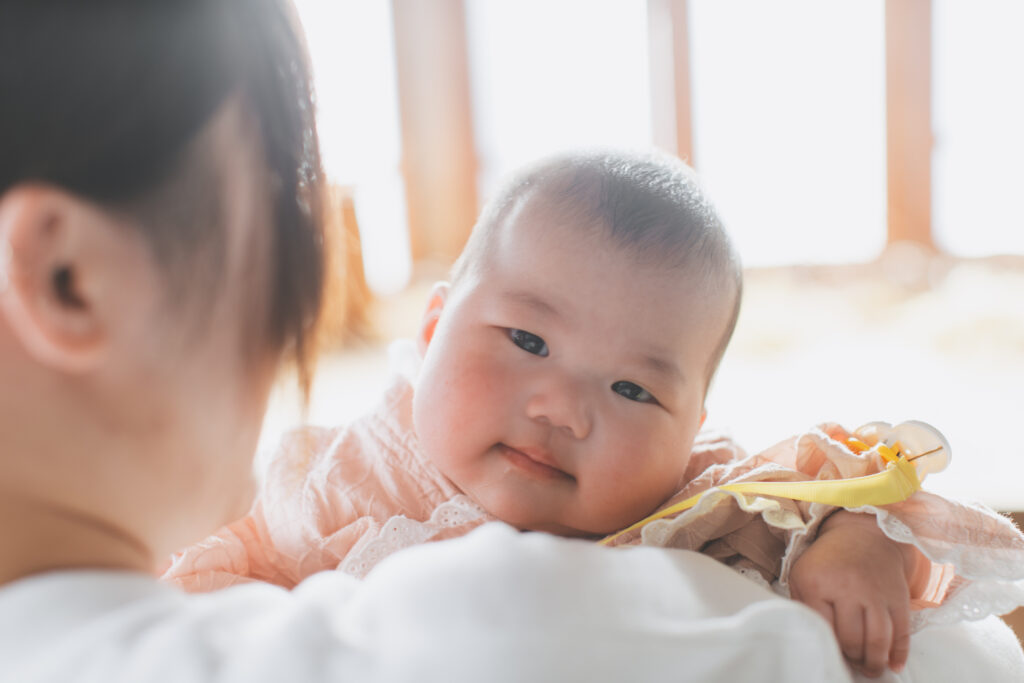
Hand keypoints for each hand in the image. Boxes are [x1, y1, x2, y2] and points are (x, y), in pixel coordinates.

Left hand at [789, 511, 917, 677]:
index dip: (828, 646)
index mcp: (818, 583)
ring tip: (870, 669)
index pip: (823, 628)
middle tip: (851, 664)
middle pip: (852, 639)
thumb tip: (807, 637)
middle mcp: (848, 588)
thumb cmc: (828, 561)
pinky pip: (902, 631)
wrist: (864, 535)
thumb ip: (801, 604)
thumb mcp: (802, 574)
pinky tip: (894, 665)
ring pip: (879, 639)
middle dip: (852, 658)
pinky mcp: (898, 596)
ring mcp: (876, 593)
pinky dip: (899, 653)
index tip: (829, 653)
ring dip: (875, 662)